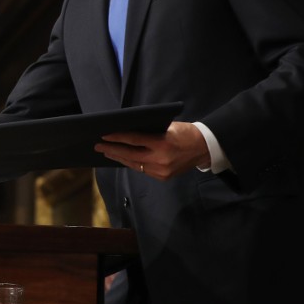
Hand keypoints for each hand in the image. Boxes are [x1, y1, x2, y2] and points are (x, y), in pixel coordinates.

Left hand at [94, 121, 209, 180]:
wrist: (204, 148)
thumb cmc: (185, 133)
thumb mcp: (167, 126)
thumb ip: (149, 131)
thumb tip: (126, 132)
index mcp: (162, 143)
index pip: (133, 140)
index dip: (117, 138)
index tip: (104, 135)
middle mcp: (160, 159)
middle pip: (130, 155)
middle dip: (113, 150)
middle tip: (98, 146)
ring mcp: (162, 170)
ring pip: (135, 165)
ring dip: (120, 158)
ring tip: (107, 152)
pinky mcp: (163, 177)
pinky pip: (143, 170)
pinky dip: (132, 163)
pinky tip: (123, 159)